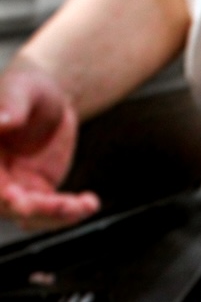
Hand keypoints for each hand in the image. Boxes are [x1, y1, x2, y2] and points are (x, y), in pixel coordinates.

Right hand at [0, 64, 99, 230]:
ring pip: (32, 216)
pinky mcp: (40, 191)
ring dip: (59, 217)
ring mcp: (16, 186)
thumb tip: (1, 120)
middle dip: (36, 211)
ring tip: (87, 205)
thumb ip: (9, 105)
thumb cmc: (29, 85)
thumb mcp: (21, 88)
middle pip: (8, 206)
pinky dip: (73, 212)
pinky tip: (91, 202)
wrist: (52, 96)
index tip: (19, 199)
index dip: (0, 196)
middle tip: (65, 206)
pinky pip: (54, 211)